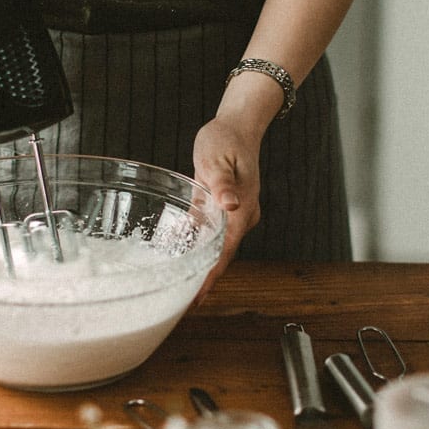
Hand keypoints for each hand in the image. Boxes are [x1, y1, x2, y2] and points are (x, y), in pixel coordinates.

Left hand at [191, 114, 263, 301]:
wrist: (238, 126)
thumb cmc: (225, 139)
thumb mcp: (216, 157)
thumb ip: (222, 184)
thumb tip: (231, 206)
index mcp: (241, 208)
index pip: (224, 251)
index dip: (211, 276)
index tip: (198, 297)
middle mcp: (243, 215)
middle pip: (223, 255)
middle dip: (206, 279)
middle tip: (184, 303)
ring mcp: (239, 213)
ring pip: (220, 247)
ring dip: (205, 266)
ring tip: (185, 289)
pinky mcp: (229, 209)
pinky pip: (216, 234)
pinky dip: (204, 249)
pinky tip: (189, 259)